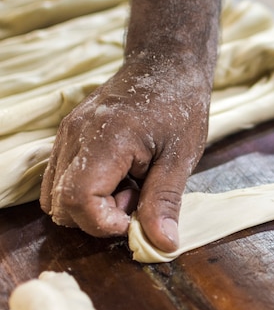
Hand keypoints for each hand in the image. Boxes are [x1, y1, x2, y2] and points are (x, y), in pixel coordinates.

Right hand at [40, 56, 209, 251]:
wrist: (167, 64)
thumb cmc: (180, 105)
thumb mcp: (181, 157)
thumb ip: (165, 202)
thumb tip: (161, 245)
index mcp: (105, 138)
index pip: (76, 199)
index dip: (103, 222)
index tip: (134, 217)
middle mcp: (75, 134)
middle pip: (60, 203)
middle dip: (98, 214)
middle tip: (138, 194)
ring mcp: (67, 132)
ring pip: (55, 193)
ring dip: (91, 203)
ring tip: (131, 183)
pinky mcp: (69, 132)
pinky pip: (61, 175)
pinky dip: (87, 187)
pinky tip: (121, 173)